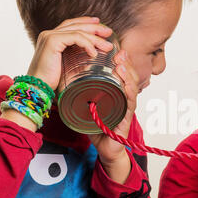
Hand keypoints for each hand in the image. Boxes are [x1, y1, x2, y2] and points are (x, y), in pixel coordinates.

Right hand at [27, 16, 113, 89]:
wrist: (37, 88)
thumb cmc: (51, 81)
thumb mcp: (68, 67)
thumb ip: (78, 58)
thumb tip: (96, 57)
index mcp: (52, 39)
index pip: (70, 25)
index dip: (85, 22)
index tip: (99, 24)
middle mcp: (49, 34)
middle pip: (75, 25)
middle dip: (94, 27)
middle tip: (108, 32)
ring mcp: (49, 36)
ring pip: (78, 31)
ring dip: (95, 38)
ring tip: (107, 46)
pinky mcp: (52, 41)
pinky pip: (75, 37)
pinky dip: (87, 44)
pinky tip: (94, 53)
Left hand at [88, 50, 139, 183]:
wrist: (105, 148)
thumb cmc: (98, 127)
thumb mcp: (88, 105)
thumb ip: (81, 94)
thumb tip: (65, 79)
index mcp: (117, 92)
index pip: (122, 73)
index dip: (121, 60)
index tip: (114, 49)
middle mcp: (125, 97)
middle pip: (130, 76)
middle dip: (126, 62)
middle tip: (118, 52)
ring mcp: (127, 107)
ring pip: (132, 86)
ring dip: (128, 73)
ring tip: (121, 63)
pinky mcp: (127, 117)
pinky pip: (130, 102)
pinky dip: (129, 91)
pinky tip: (126, 83)